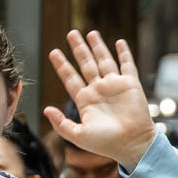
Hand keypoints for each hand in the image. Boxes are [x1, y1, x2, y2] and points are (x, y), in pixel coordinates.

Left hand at [44, 31, 157, 169]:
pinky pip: (127, 65)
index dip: (62, 65)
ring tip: (90, 33)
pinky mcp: (130, 84)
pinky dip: (123, 53)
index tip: (53, 52)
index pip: (70, 78)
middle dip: (78, 49)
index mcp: (85, 100)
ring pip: (104, 60)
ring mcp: (114, 85)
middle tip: (71, 33)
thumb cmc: (105, 144)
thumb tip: (46, 109)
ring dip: (97, 46)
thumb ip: (61, 123)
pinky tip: (118, 42)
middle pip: (86, 64)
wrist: (131, 145)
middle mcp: (98, 90)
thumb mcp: (78, 135)